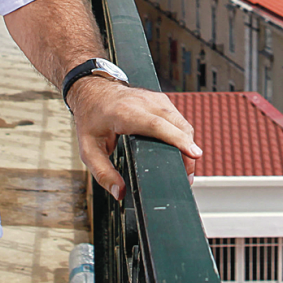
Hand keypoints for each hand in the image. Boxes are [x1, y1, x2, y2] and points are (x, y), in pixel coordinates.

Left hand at [66, 78, 201, 200]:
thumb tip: (119, 192)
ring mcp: (154, 98)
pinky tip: (180, 149)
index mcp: (125, 113)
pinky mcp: (161, 99)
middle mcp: (143, 102)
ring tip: (185, 168)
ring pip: (181, 121)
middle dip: (188, 150)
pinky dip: (183, 134)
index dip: (178, 140)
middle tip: (187, 176)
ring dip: (188, 143)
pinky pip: (178, 118)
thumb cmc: (91, 118)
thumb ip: (103, 173)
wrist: (93, 90)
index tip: (194, 154)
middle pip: (176, 125)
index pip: (158, 126)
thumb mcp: (89, 149)